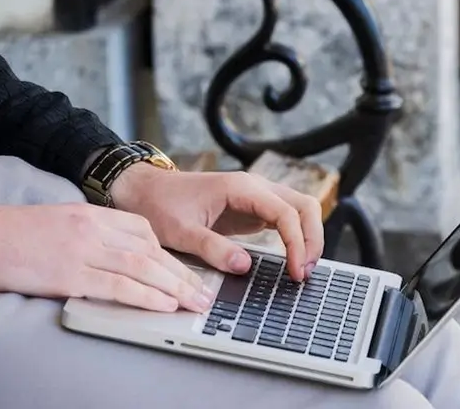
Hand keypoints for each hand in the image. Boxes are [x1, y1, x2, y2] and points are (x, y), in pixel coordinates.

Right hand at [0, 203, 213, 312]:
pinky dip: (146, 296)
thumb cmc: (24, 233)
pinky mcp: (71, 274)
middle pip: (151, 251)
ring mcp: (84, 251)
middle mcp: (95, 229)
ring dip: (174, 287)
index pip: (144, 230)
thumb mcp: (66, 220)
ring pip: (142, 267)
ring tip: (195, 302)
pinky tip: (164, 304)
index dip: (168, 252)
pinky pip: (118, 286)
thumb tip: (127, 252)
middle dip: (183, 273)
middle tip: (204, 292)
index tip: (184, 269)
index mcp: (95, 214)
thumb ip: (98, 232)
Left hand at [110, 165, 323, 281]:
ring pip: (300, 210)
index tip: (297, 270)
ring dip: (308, 237)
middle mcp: (256, 188)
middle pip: (305, 206)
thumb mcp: (181, 231)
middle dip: (313, 238)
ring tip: (303, 268)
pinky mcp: (254, 209)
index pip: (287, 212)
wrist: (146, 191)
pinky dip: (296, 238)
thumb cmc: (160, 204)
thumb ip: (213, 248)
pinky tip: (293, 259)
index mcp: (242, 188)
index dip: (298, 243)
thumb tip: (244, 267)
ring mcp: (258, 197)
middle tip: (306, 271)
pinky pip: (286, 219)